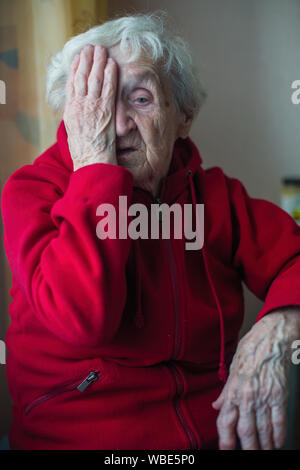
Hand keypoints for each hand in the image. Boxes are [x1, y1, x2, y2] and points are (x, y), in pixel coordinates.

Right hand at [63, 44, 117, 170]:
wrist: (91, 162)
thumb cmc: (84, 154)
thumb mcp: (73, 134)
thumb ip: (75, 120)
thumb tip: (76, 113)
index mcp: (70, 112)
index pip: (71, 85)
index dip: (75, 69)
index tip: (78, 58)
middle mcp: (79, 107)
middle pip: (81, 77)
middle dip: (86, 60)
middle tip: (90, 48)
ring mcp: (92, 107)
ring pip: (94, 79)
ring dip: (98, 62)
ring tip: (101, 50)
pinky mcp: (105, 111)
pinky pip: (108, 89)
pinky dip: (110, 75)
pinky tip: (112, 65)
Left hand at [212, 309, 299, 449]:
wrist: (270, 338)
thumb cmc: (250, 350)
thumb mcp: (232, 369)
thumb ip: (225, 392)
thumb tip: (217, 406)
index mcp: (232, 391)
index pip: (225, 423)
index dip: (225, 441)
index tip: (226, 450)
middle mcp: (246, 397)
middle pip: (245, 432)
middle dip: (246, 448)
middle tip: (247, 454)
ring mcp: (263, 397)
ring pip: (263, 431)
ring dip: (263, 445)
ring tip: (263, 451)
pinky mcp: (279, 395)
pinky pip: (278, 421)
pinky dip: (278, 435)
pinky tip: (276, 443)